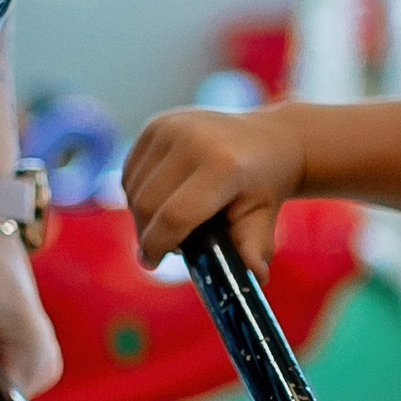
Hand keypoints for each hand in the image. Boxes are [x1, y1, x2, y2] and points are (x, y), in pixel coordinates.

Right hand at [123, 102, 304, 272]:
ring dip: (142, 215)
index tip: (152, 262)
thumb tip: (256, 277)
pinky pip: (131, 172)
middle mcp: (193, 139)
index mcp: (223, 165)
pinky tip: (161, 200)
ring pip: (134, 189)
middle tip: (160, 249)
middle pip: (148, 205)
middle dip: (148, 234)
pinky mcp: (156, 123)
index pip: (175, 216)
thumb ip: (253, 248)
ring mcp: (171, 126)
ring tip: (168, 223)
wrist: (269, 138)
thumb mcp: (263, 218)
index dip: (158, 246)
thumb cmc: (264, 186)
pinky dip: (138, 193)